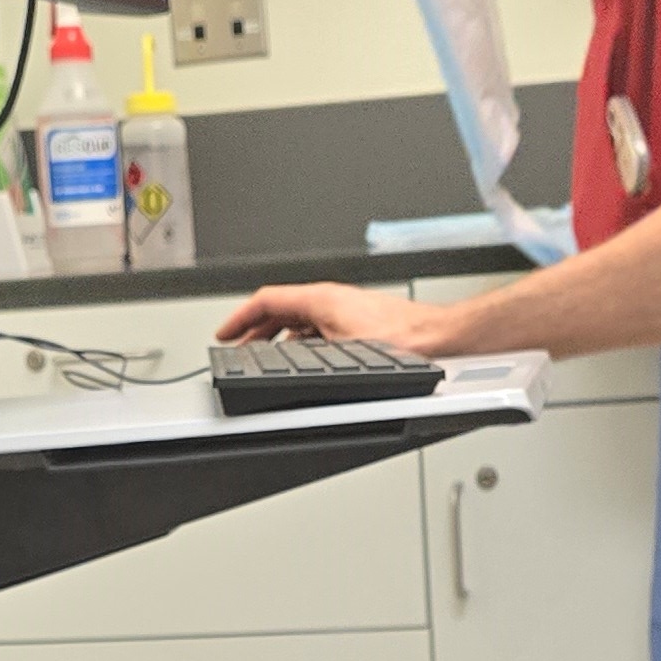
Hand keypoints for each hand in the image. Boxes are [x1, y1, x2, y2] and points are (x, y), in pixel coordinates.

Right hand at [214, 279, 457, 348]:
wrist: (436, 340)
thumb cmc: (401, 342)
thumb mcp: (340, 352)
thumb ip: (304, 354)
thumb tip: (281, 361)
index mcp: (320, 299)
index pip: (266, 300)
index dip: (239, 317)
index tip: (224, 332)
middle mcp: (331, 299)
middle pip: (280, 311)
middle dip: (254, 331)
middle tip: (238, 349)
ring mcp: (343, 309)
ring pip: (298, 321)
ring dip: (277, 338)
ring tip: (264, 356)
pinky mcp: (355, 322)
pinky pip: (316, 328)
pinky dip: (300, 342)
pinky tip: (301, 360)